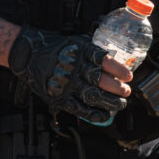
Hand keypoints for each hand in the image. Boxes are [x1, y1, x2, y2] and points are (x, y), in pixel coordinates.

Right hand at [7, 27, 130, 124]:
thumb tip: (115, 59)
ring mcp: (67, 84)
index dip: (118, 70)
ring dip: (110, 102)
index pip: (103, 61)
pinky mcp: (60, 97)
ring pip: (93, 96)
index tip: (128, 76)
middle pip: (101, 81)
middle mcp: (75, 69)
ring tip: (119, 104)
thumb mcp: (76, 43)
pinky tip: (104, 115)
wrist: (29, 54)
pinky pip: (79, 108)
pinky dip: (94, 114)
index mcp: (80, 53)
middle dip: (117, 88)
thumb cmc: (55, 48)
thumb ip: (93, 51)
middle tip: (126, 92)